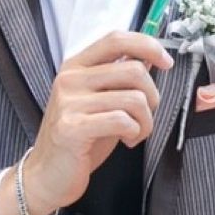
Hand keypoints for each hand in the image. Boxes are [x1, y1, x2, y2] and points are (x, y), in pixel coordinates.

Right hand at [23, 30, 173, 214]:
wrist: (48, 175)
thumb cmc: (79, 139)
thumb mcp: (101, 101)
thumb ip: (119, 78)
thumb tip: (149, 56)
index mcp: (76, 66)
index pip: (116, 39)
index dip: (147, 45)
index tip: (166, 62)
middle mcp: (70, 79)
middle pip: (134, 70)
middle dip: (152, 97)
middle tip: (144, 116)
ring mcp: (68, 103)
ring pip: (133, 98)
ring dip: (146, 121)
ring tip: (135, 133)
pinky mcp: (72, 128)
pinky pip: (122, 120)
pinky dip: (135, 132)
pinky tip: (127, 141)